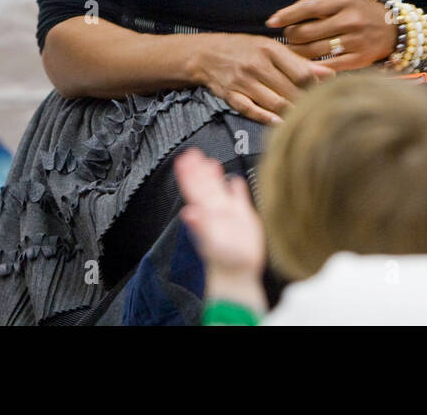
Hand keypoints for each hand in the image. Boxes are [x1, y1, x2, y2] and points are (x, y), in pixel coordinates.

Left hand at [174, 147, 266, 295]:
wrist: (238, 273)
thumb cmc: (222, 261)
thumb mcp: (210, 242)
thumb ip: (200, 226)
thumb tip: (188, 212)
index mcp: (206, 213)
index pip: (194, 189)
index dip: (188, 174)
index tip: (182, 160)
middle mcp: (215, 211)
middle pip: (204, 185)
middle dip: (198, 169)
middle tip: (192, 153)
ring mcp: (229, 213)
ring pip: (219, 188)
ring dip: (214, 175)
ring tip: (209, 161)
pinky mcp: (244, 217)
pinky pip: (239, 198)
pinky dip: (236, 188)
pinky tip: (234, 180)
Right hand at [190, 32, 333, 125]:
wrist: (205, 54)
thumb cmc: (243, 48)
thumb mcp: (270, 47)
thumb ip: (299, 61)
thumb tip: (329, 73)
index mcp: (269, 49)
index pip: (301, 72)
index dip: (317, 86)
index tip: (326, 93)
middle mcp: (256, 65)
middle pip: (290, 90)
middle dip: (306, 102)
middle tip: (318, 109)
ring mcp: (242, 82)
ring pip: (274, 103)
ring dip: (291, 112)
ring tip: (303, 117)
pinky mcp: (231, 96)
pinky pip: (252, 111)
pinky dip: (267, 118)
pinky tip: (280, 122)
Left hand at [266, 0, 396, 71]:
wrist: (392, 28)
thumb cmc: (359, 13)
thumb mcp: (341, 2)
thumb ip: (316, 8)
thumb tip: (283, 18)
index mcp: (342, 2)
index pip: (308, 7)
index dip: (286, 15)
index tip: (270, 22)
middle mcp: (349, 20)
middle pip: (307, 32)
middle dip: (291, 37)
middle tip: (287, 39)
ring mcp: (355, 41)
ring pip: (314, 51)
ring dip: (297, 53)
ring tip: (292, 51)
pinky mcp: (359, 59)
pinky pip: (327, 66)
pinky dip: (312, 66)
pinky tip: (305, 65)